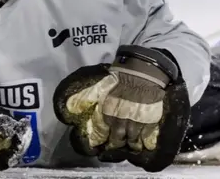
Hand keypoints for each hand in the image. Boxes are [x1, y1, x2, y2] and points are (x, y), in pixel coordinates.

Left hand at [54, 46, 189, 171]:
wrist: (142, 73)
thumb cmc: (120, 78)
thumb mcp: (99, 87)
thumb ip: (84, 98)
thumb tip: (69, 109)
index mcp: (107, 114)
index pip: (102, 134)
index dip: (102, 140)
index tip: (101, 145)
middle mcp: (121, 122)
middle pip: (118, 140)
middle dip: (116, 144)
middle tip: (116, 146)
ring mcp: (136, 123)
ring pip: (132, 142)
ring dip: (131, 145)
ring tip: (131, 147)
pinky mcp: (150, 122)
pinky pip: (147, 138)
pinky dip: (145, 143)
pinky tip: (144, 145)